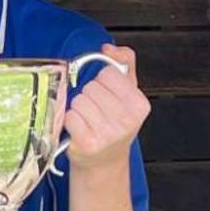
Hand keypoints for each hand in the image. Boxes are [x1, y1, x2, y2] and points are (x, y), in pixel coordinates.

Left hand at [64, 44, 150, 168]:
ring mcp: (108, 134)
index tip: (107, 97)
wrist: (104, 162)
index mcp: (140, 105)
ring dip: (78, 109)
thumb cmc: (113, 125)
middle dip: (89, 96)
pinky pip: (69, 116)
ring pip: (78, 100)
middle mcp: (127, 120)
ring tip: (87, 121)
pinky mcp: (87, 143)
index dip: (102, 83)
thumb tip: (109, 48)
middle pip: (91, 87)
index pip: (108, 74)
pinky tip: (79, 130)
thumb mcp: (127, 93)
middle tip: (96, 112)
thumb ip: (124, 63)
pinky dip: (69, 121)